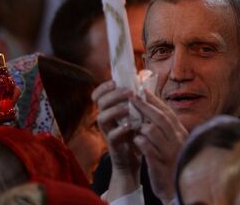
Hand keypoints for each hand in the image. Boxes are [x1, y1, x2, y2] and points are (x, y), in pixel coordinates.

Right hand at [92, 81, 141, 196]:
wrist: (132, 159)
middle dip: (114, 95)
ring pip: (102, 117)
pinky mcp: (113, 144)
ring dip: (115, 110)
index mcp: (109, 110)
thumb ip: (134, 100)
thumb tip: (140, 79)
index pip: (98, 95)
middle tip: (128, 92)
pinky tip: (129, 126)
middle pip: (100, 103)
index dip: (103, 87)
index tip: (114, 82)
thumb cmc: (134, 132)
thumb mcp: (134, 114)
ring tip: (128, 108)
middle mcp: (106, 119)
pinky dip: (120, 130)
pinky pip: (111, 136)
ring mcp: (108, 132)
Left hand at [131, 89, 187, 202]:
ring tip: (133, 124)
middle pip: (160, 117)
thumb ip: (166, 126)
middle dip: (144, 105)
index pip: (167, 112)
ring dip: (140, 125)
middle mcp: (176, 139)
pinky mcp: (159, 163)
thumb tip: (153, 107)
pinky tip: (135, 140)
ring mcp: (168, 151)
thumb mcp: (173, 142)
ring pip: (152, 130)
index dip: (154, 100)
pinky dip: (139, 141)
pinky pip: (147, 147)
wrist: (175, 187)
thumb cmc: (172, 161)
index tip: (142, 91)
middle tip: (132, 96)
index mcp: (180, 132)